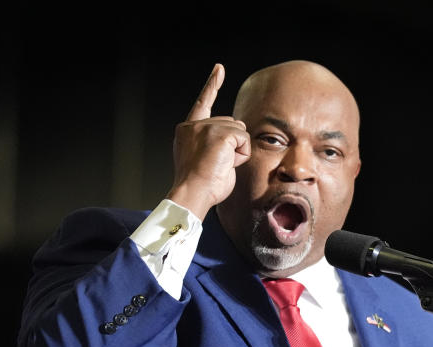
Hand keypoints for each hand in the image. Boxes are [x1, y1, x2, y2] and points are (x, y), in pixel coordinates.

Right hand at [166, 64, 250, 218]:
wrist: (193, 192)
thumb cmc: (202, 184)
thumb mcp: (204, 158)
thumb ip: (216, 142)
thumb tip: (237, 137)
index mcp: (187, 130)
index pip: (203, 102)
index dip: (212, 85)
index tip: (219, 69)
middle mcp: (194, 125)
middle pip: (232, 124)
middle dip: (233, 145)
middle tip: (217, 164)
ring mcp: (206, 127)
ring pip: (240, 132)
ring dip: (237, 150)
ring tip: (220, 164)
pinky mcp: (220, 133)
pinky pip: (245, 140)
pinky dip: (242, 154)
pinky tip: (227, 162)